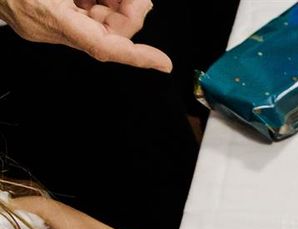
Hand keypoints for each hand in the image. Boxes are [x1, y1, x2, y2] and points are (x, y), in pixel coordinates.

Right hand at [0, 0, 171, 70]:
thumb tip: (137, 3)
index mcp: (50, 16)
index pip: (102, 46)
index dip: (136, 56)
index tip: (162, 62)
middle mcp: (47, 27)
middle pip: (106, 31)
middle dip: (127, 10)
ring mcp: (45, 25)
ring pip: (96, 22)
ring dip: (112, 3)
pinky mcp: (44, 18)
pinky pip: (80, 16)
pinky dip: (94, 1)